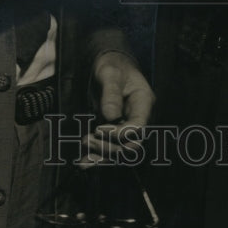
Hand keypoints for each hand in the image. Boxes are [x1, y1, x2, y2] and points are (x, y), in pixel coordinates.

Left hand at [78, 51, 154, 166]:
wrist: (110, 65)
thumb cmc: (113, 65)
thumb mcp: (110, 73)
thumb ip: (111, 92)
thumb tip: (110, 116)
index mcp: (144, 102)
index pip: (138, 128)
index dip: (120, 134)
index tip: (99, 128)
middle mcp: (139, 117)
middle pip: (131, 145)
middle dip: (110, 148)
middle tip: (87, 140)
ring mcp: (128, 126)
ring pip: (121, 151)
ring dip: (102, 155)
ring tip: (84, 146)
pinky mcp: (116, 132)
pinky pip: (110, 149)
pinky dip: (97, 158)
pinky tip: (84, 162)